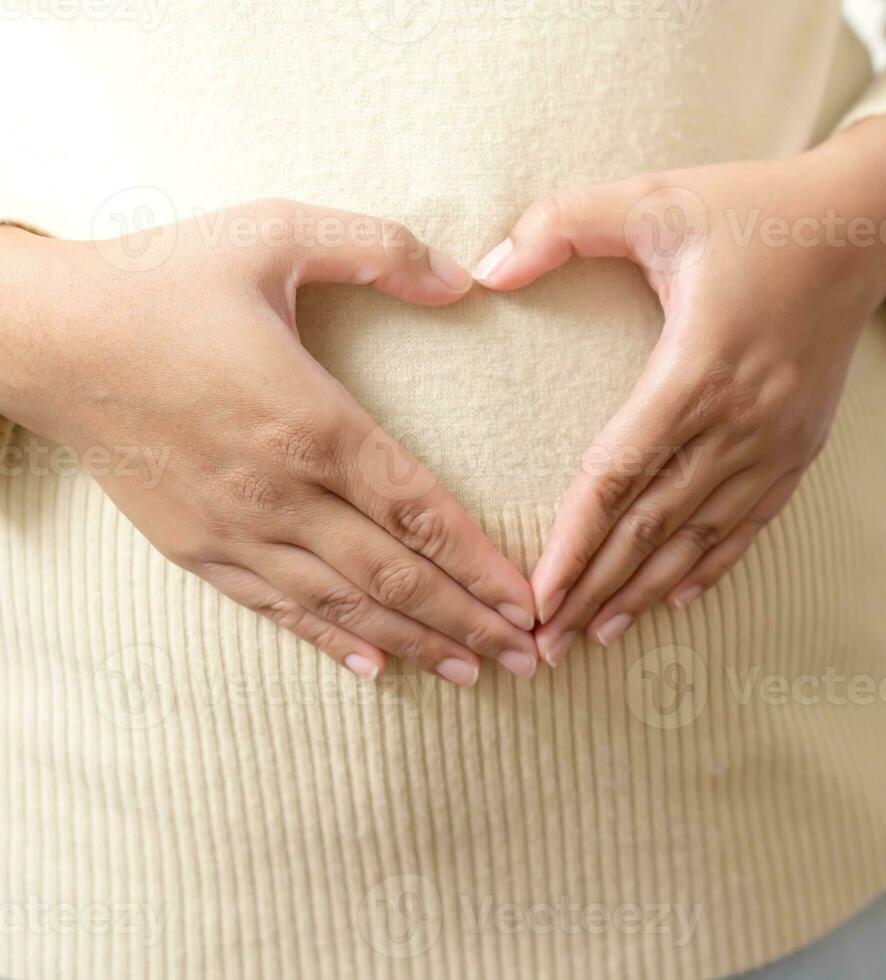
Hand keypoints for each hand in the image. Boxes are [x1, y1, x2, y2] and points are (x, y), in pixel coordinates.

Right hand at [0, 201, 539, 683]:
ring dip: (417, 643)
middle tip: (531, 656)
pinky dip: (334, 642)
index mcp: (312, 420)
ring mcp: (236, 528)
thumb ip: (377, 247)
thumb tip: (465, 277)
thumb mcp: (273, 233)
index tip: (530, 598)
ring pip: (345, 605)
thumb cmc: (161, 280)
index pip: (421, 510)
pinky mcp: (197, 548)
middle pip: (396, 576)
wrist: (43, 336)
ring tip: (477, 672)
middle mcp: (281, 490)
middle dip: (471, 620)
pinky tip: (377, 668)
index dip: (482, 563)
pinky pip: (278, 608)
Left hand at [474, 116, 885, 663]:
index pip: (619, 475)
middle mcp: (742, 419)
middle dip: (594, 588)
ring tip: (596, 635)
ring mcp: (777, 442)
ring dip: (644, 591)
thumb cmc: (753, 210)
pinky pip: (748, 524)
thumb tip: (483, 270)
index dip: (572, 541)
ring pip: (699, 537)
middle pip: (653, 525)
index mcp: (699, 366)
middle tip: (545, 644)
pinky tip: (673, 599)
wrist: (860, 228)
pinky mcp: (800, 448)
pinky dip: (708, 566)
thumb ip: (562, 225)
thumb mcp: (655, 196)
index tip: (534, 594)